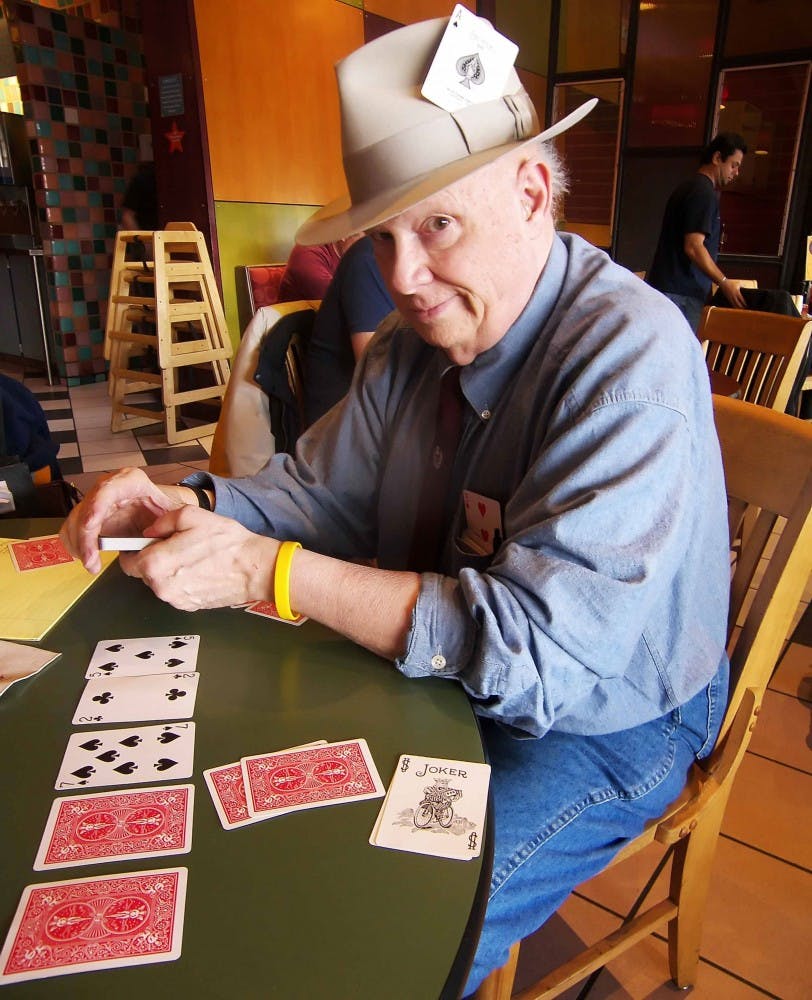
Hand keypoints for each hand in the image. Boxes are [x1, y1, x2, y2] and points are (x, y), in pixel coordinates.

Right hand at [60, 468, 183, 573]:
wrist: (164, 512)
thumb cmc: (168, 510)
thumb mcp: (176, 513)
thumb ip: (170, 522)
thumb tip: (160, 540)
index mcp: (132, 482)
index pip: (109, 489)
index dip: (96, 506)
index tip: (91, 525)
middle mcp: (111, 488)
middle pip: (87, 508)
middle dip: (84, 536)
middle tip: (91, 559)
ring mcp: (98, 502)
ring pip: (76, 520)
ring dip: (79, 544)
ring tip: (92, 564)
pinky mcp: (91, 517)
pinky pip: (73, 529)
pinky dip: (76, 545)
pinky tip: (87, 557)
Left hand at [119, 504, 279, 611]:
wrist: (254, 569)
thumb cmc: (226, 542)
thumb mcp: (192, 516)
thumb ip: (162, 521)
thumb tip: (150, 531)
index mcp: (155, 563)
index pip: (127, 561)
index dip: (133, 550)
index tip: (144, 543)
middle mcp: (161, 587)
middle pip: (143, 573)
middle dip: (153, 560)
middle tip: (175, 546)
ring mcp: (175, 600)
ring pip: (160, 583)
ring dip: (168, 571)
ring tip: (192, 557)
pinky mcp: (189, 607)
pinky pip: (175, 592)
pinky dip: (182, 582)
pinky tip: (200, 570)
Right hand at [720, 278, 746, 308]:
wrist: (723, 283)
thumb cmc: (731, 283)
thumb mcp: (738, 284)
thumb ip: (742, 286)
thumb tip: (745, 288)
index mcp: (737, 292)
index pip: (741, 299)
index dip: (744, 302)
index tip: (746, 305)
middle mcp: (733, 296)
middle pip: (737, 303)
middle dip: (740, 306)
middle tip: (743, 309)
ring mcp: (730, 297)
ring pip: (733, 303)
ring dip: (736, 307)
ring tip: (739, 309)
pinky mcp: (727, 297)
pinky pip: (731, 302)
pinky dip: (733, 305)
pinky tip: (735, 307)